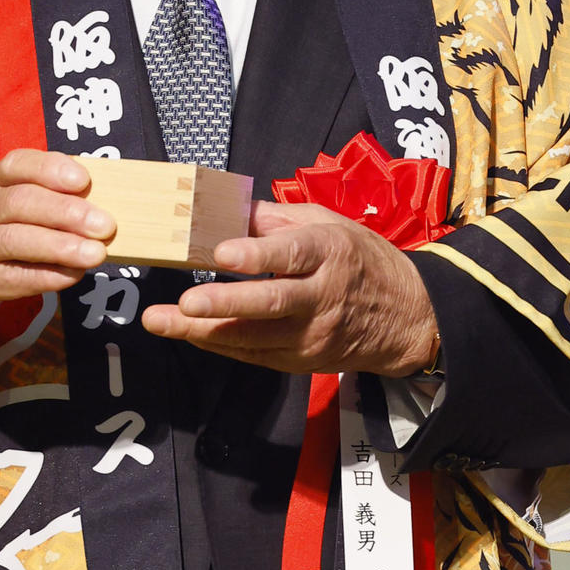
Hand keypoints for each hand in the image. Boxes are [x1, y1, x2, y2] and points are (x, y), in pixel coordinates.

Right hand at [0, 150, 114, 347]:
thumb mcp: (10, 204)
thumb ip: (49, 199)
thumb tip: (102, 205)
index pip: (17, 164)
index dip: (50, 169)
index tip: (83, 180)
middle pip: (19, 203)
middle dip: (65, 212)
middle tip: (104, 225)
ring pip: (15, 240)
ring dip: (59, 247)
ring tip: (95, 254)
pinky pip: (12, 278)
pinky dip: (46, 277)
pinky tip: (72, 275)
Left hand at [140, 201, 438, 376]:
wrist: (408, 318)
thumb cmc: (362, 261)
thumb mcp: (331, 224)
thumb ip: (278, 219)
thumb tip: (231, 209)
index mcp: (330, 253)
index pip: (291, 254)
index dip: (256, 254)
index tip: (221, 253)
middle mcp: (322, 297)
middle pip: (270, 303)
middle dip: (224, 303)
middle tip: (185, 301)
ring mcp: (312, 335)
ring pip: (255, 337)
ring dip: (204, 331)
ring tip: (161, 321)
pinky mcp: (302, 360)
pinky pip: (254, 354)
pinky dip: (218, 344)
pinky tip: (186, 332)